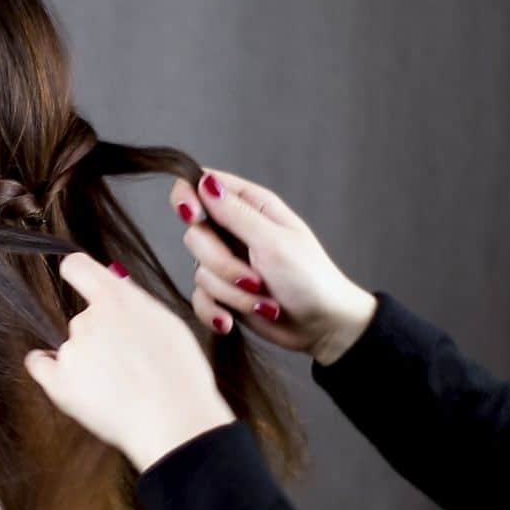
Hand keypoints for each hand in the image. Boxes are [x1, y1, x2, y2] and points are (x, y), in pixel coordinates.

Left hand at [23, 252, 235, 470]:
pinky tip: (73, 384)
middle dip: (100, 336)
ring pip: (72, 348)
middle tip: (127, 363)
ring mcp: (71, 350)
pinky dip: (51, 372)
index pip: (77, 267)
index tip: (79, 280)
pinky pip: (40, 365)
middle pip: (83, 318)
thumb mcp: (169, 325)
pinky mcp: (58, 382)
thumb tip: (116, 282)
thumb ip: (136, 302)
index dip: (78, 273)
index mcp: (116, 299)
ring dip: (87, 361)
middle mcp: (87, 319)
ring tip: (118, 388)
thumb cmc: (180, 379)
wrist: (174, 423)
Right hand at [170, 168, 376, 364]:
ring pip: (200, 272)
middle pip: (195, 235)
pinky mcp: (222, 292)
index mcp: (251, 206)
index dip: (187, 197)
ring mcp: (226, 262)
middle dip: (221, 264)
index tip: (193, 216)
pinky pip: (199, 299)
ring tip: (263, 302)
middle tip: (255, 280)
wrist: (322, 327)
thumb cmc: (310, 279)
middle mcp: (233, 231)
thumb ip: (235, 213)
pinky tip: (230, 322)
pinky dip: (215, 312)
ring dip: (231, 293)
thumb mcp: (273, 242)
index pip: (201, 184)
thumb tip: (204, 181)